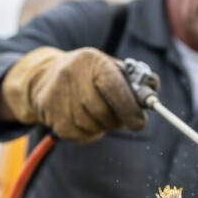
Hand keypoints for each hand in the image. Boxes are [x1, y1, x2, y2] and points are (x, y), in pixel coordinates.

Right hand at [0, 47, 150, 142]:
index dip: (129, 108)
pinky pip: (84, 136)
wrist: (45, 77)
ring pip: (95, 127)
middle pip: (104, 113)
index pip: (114, 88)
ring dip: (104, 125)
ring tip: (97, 111)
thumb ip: (136, 81)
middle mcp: (72, 77)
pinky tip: (83, 117)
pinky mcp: (54, 118)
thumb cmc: (89, 74)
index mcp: (92, 61)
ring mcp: (60, 98)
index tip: (140, 122)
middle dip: (118, 119)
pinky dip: (91, 132)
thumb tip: (152, 92)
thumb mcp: (111, 67)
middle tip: (121, 116)